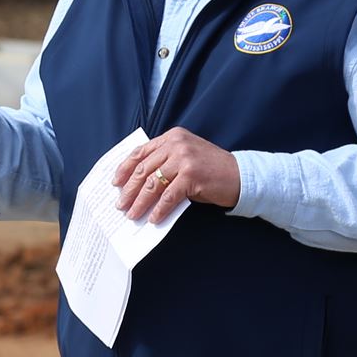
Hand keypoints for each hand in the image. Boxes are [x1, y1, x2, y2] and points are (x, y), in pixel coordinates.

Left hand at [111, 128, 240, 219]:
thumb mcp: (185, 157)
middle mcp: (176, 144)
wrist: (241, 175)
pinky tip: (154, 219)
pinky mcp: (191, 175)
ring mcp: (184, 159)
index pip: (140, 152)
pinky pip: (169, 196)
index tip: (115, 183)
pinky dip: (159, 209)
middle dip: (129, 190)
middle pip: (143, 169)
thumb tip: (137, 186)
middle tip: (120, 205)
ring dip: (140, 202)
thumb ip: (164, 163)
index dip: (125, 168)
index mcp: (172, 137)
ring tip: (132, 214)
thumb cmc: (211, 170)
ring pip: (153, 184)